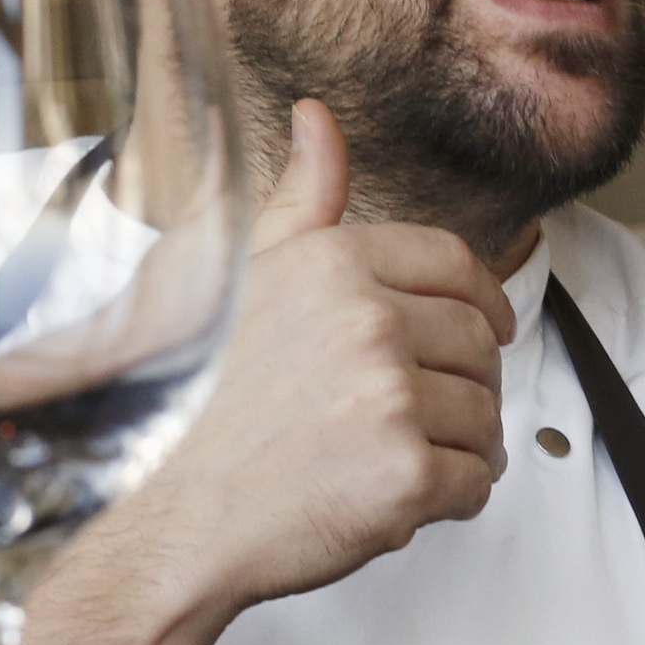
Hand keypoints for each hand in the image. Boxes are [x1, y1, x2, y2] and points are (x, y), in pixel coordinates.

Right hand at [111, 99, 513, 617]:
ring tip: (393, 460)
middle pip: (478, 343)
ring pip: (484, 416)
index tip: (489, 326)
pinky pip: (476, 482)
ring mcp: (391, 399)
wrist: (155, 524)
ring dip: (457, 445)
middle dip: (462, 381)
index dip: (481, 299)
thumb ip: (298, 203)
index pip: (454, 264)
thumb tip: (319, 120)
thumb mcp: (229, 277)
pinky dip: (449, 499)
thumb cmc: (181, 412)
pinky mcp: (405, 477)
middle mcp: (368, 321)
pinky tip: (393, 500)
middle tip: (419, 414)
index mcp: (332, 263)